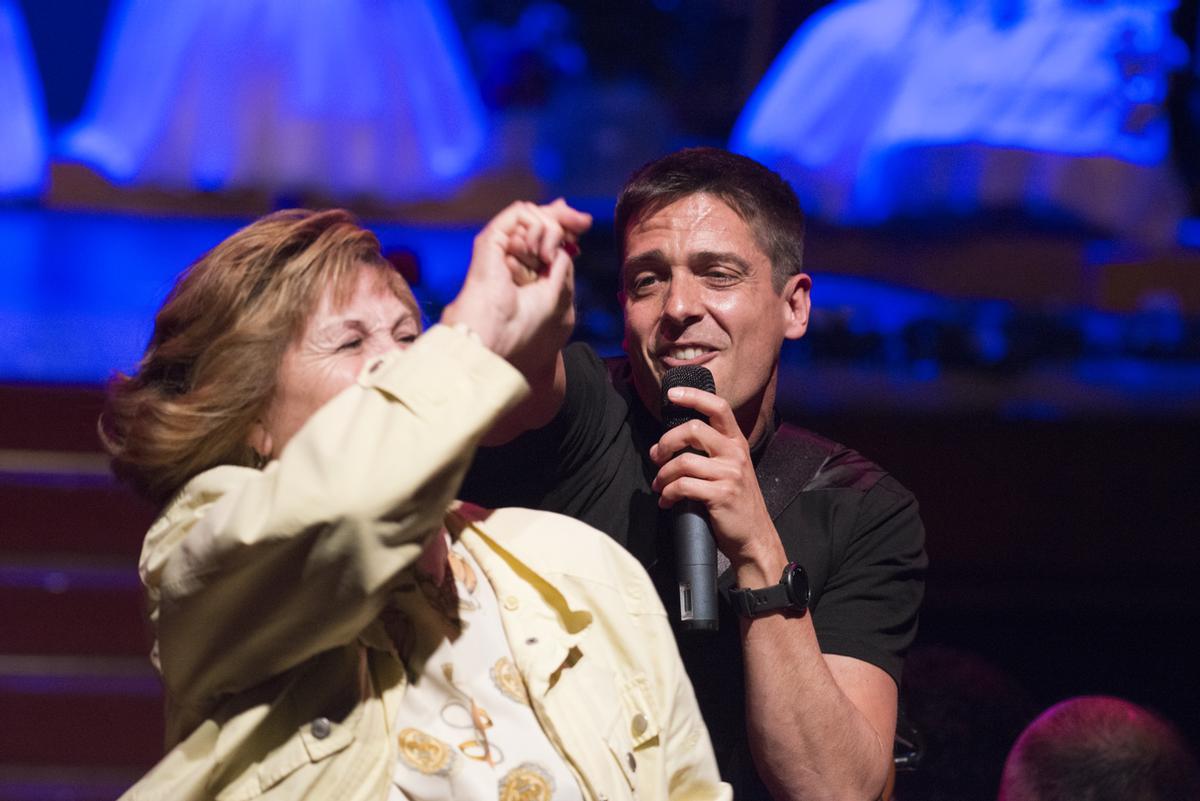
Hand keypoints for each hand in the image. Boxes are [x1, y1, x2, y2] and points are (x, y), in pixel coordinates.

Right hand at [441, 199, 590, 378]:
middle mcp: (512, 253)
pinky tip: (540, 251)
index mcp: (526, 268)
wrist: (498, 333)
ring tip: (547, 257)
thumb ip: (563, 262)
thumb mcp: (558, 290)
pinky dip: (536, 226)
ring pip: (532, 214)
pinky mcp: (491, 240)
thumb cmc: (525, 323)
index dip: (565, 223)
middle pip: (540, 218)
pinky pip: (519, 213)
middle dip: (565, 216)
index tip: (584, 222)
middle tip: (583, 222)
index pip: (546, 234)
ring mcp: (501, 245)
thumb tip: (569, 236)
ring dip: (551, 229)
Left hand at [649, 386, 787, 584]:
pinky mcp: (721, 494)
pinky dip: (668, 493)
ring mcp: (730, 474)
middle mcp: (736, 454)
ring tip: (659, 485)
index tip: (672, 395)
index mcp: (737, 443)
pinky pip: (683, 486)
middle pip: (694, 430)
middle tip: (656, 456)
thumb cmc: (736, 503)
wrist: (754, 537)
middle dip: (666, 442)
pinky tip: (666, 501)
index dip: (694, 396)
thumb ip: (710, 451)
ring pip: (683, 462)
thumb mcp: (731, 469)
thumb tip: (671, 443)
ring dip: (663, 475)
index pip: (718, 407)